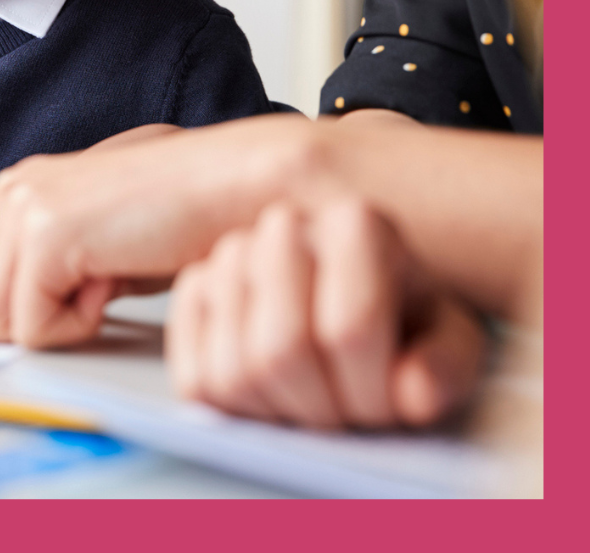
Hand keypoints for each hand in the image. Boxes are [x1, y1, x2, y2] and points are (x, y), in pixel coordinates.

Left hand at [0, 118, 298, 341]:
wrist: (232, 184)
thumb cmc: (178, 212)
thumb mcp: (92, 243)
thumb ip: (29, 264)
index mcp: (21, 189)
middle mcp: (12, 192)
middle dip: (20, 326)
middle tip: (85, 300)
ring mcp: (23, 208)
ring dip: (53, 324)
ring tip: (103, 281)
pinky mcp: (44, 233)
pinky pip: (32, 325)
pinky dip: (77, 324)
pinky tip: (111, 279)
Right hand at [167, 199, 485, 427]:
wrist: (353, 290)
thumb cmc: (403, 318)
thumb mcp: (447, 338)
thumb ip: (445, 367)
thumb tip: (411, 394)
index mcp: (356, 223)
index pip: (349, 327)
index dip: (371, 392)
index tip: (391, 407)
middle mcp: (285, 224)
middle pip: (281, 350)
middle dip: (320, 410)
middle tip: (347, 417)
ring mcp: (229, 254)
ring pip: (234, 371)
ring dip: (278, 416)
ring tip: (313, 405)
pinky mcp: (192, 290)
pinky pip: (194, 379)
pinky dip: (234, 411)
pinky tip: (271, 397)